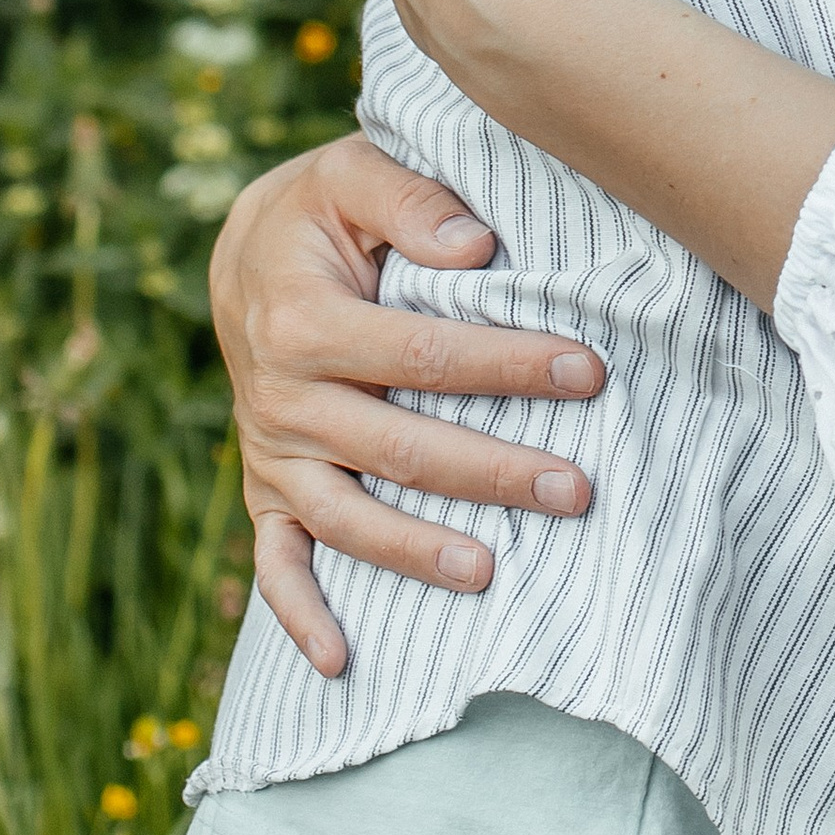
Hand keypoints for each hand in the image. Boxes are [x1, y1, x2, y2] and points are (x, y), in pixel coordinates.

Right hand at [211, 133, 607, 677]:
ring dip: (417, 551)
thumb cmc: (322, 210)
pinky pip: (277, 562)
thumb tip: (477, 246)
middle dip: (492, 471)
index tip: (588, 371)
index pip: (422, 354)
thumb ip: (413, 199)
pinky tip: (340, 663)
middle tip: (578, 490)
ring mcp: (273, 453)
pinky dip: (301, 615)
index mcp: (303, 319)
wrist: (246, 254)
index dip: (507, 363)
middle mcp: (281, 397)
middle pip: (400, 446)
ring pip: (348, 516)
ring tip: (491, 573)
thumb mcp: (355, 172)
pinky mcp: (268, 490)